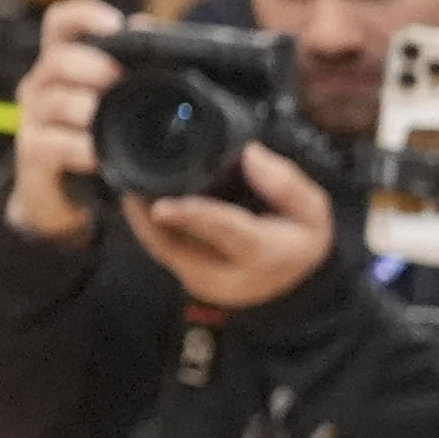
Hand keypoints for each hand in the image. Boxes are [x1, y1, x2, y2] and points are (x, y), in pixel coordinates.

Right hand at [4, 0, 125, 242]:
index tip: (114, 24)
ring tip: (103, 117)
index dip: (84, 15)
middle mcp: (41, 85)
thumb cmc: (92, 139)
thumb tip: (147, 24)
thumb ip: (129, 65)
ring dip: (85, 107)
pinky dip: (78, 147)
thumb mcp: (111, 101)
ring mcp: (33, 119)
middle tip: (117, 78)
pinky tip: (96, 154)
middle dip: (91, 65)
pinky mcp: (32, 153)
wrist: (63, 197)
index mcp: (62, 65)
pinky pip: (52, 144)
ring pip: (54, 100)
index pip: (60, 23)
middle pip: (57, 58)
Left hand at [128, 142, 338, 315]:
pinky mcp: (189, 279)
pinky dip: (149, 227)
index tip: (160, 206)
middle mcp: (227, 276)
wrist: (295, 284)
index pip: (224, 233)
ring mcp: (204, 282)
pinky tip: (139, 202)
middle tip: (128, 183)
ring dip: (142, 221)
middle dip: (147, 219)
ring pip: (163, 250)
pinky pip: (163, 251)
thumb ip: (284, 183)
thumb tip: (250, 153)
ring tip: (129, 188)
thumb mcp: (310, 211)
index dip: (192, 217)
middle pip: (177, 246)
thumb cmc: (299, 240)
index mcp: (262, 254)